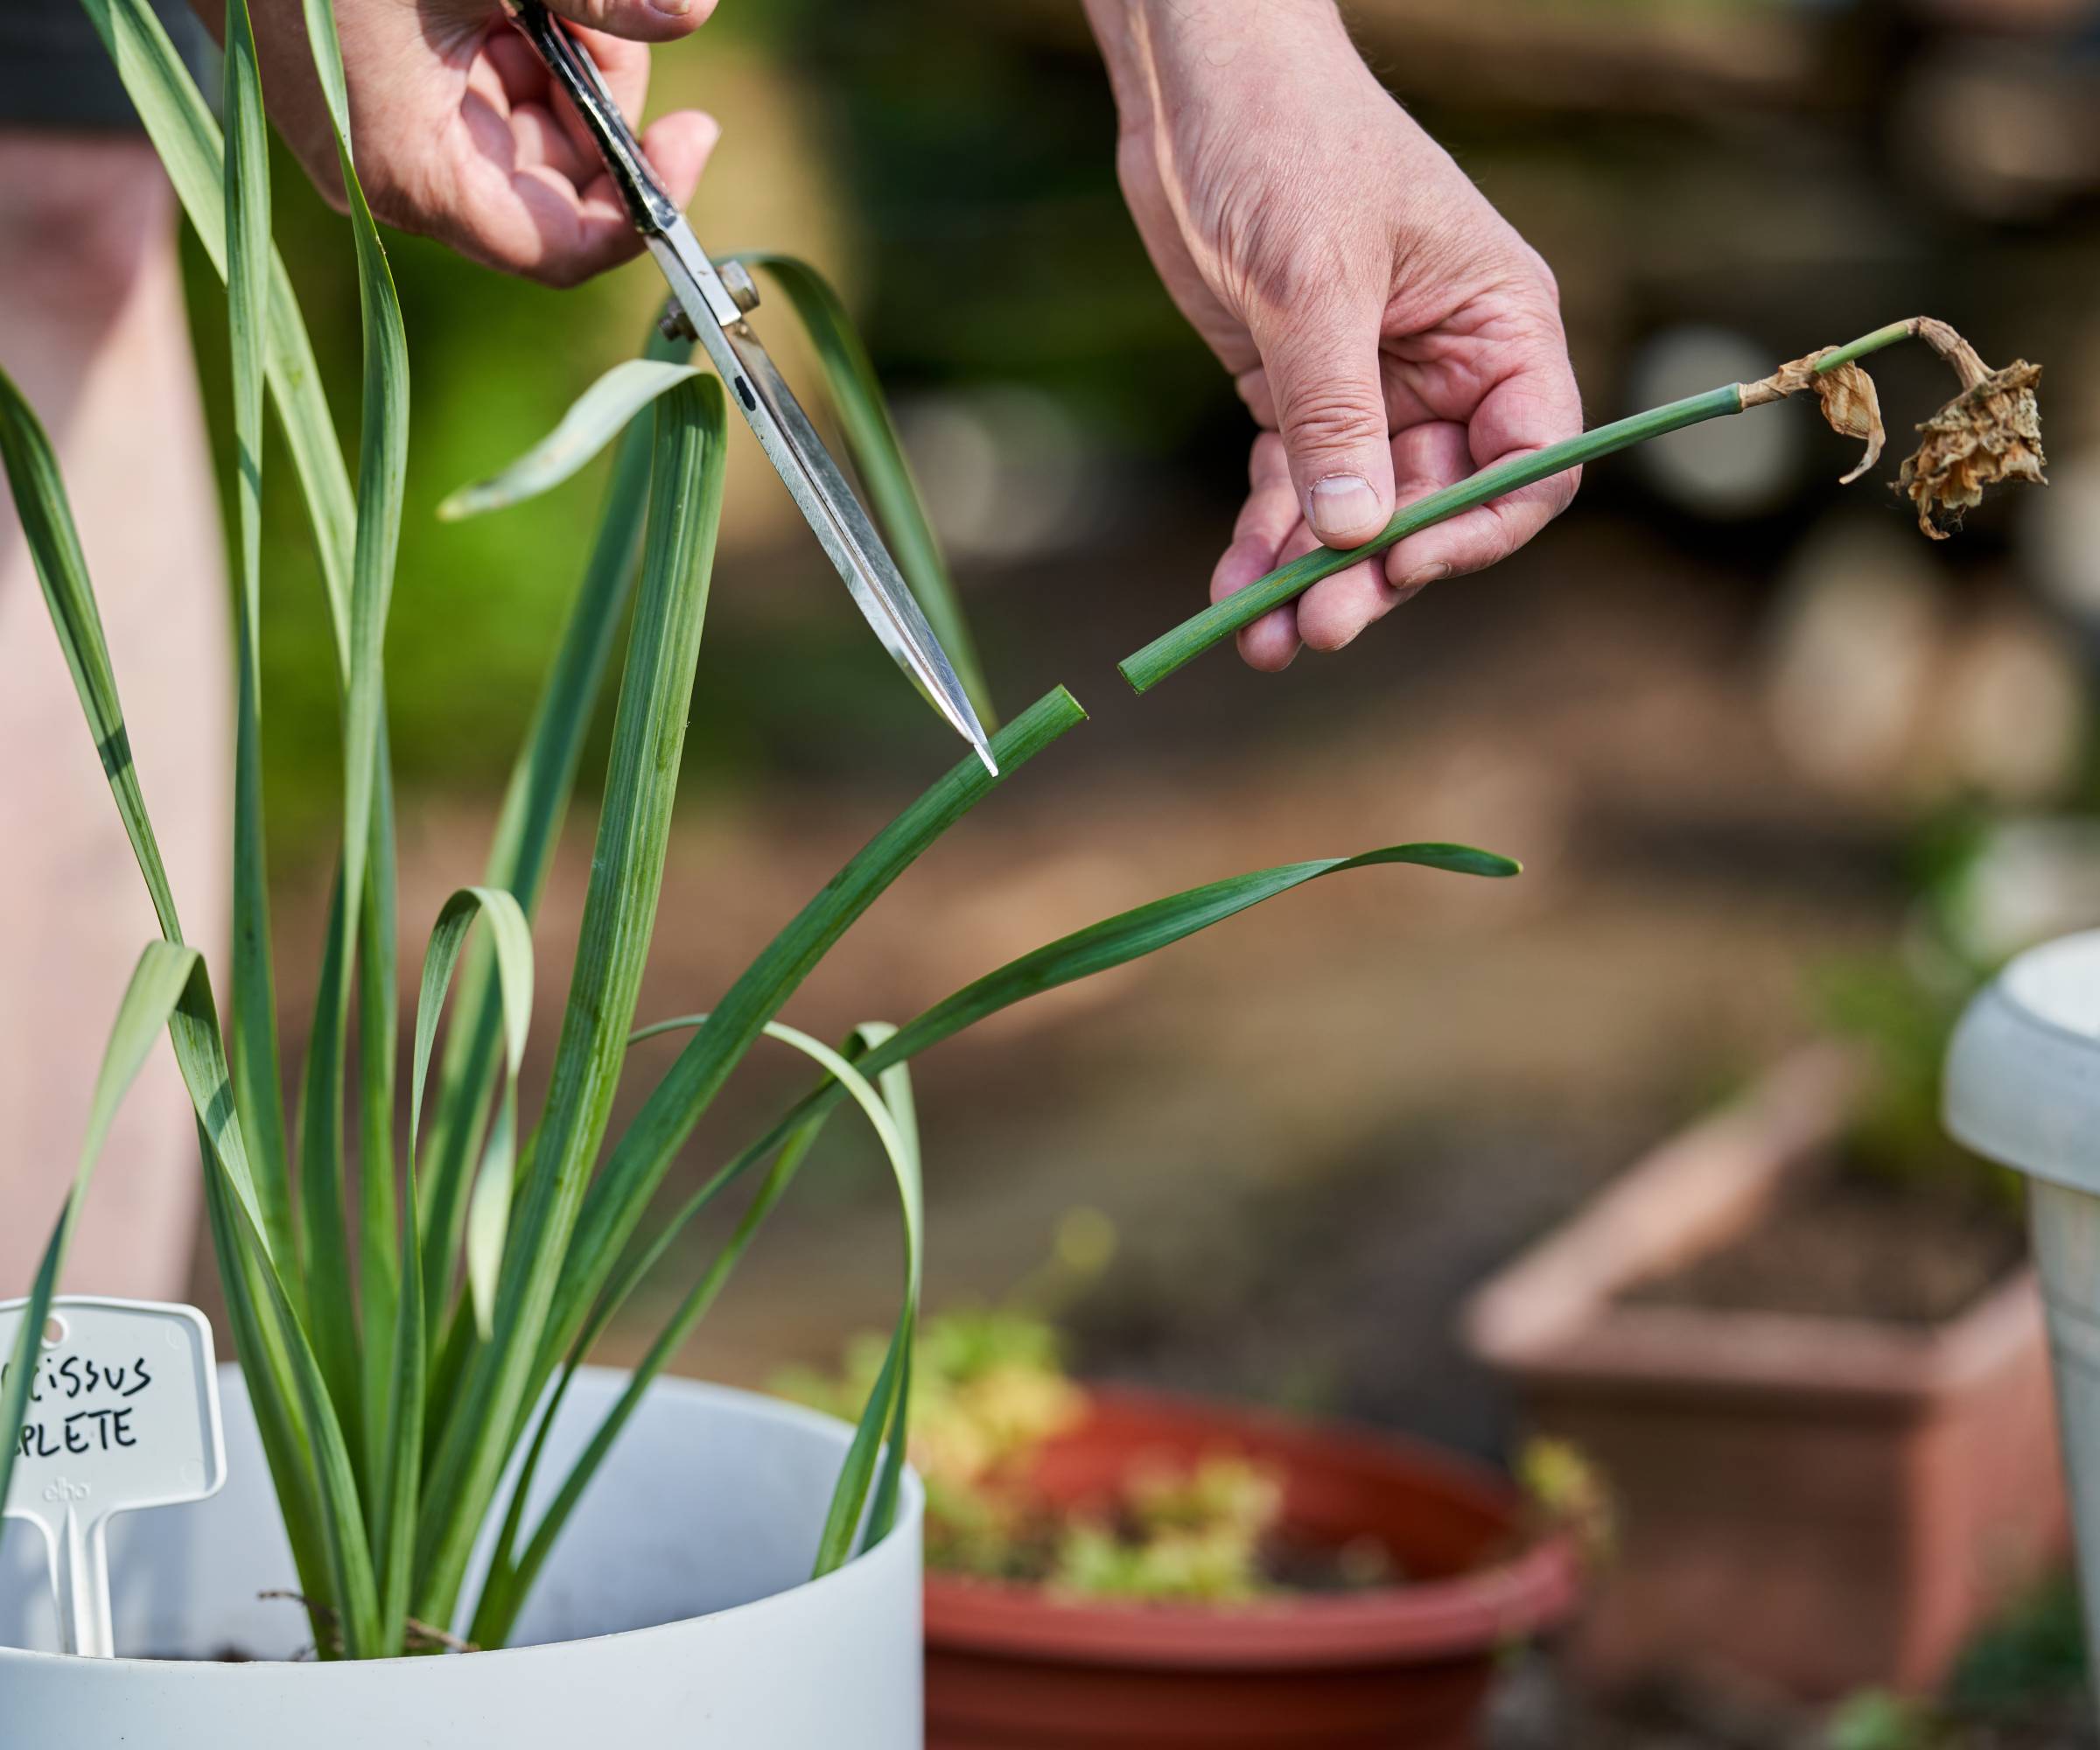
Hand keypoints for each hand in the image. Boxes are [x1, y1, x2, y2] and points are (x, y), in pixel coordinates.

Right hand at [233, 0, 718, 285]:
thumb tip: (692, 9)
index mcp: (415, 175)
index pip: (566, 249)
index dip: (645, 202)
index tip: (692, 131)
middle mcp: (396, 180)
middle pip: (555, 184)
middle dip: (597, 101)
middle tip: (593, 11)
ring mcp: (381, 140)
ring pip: (525, 131)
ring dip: (558, 59)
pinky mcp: (375, 97)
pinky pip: (478, 93)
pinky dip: (515, 43)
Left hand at [1087, 0, 1581, 668]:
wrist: (1195, 82)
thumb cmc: (1284, 142)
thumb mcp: (1314, 283)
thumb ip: (1338, 414)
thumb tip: (1361, 534)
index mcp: (1499, 324)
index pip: (1528, 460)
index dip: (1475, 528)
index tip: (1402, 566)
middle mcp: (1448, 367)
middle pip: (1434, 505)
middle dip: (1374, 573)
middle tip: (1314, 628)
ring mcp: (1371, 385)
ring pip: (1359, 512)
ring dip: (1311, 576)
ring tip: (1257, 638)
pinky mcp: (1298, 393)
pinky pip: (1295, 487)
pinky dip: (1264, 537)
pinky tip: (1230, 587)